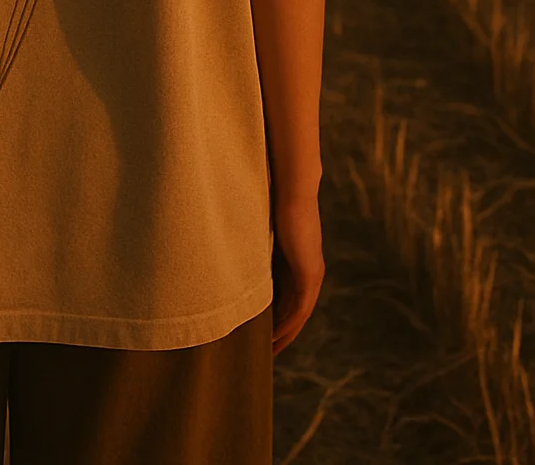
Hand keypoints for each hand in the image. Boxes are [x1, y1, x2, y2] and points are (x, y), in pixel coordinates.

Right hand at [270, 191, 324, 355]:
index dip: (276, 318)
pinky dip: (288, 325)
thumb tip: (229, 244)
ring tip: (269, 352)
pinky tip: (275, 338)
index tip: (261, 333)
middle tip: (265, 352)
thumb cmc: (273, 200)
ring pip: (298, 315)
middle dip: (281, 333)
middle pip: (295, 312)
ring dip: (285, 334)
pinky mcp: (310, 275)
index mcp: (298, 262)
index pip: (288, 298)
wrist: (291, 188)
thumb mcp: (261, 229)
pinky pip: (299, 309)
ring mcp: (312, 274)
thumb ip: (254, 242)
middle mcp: (309, 272)